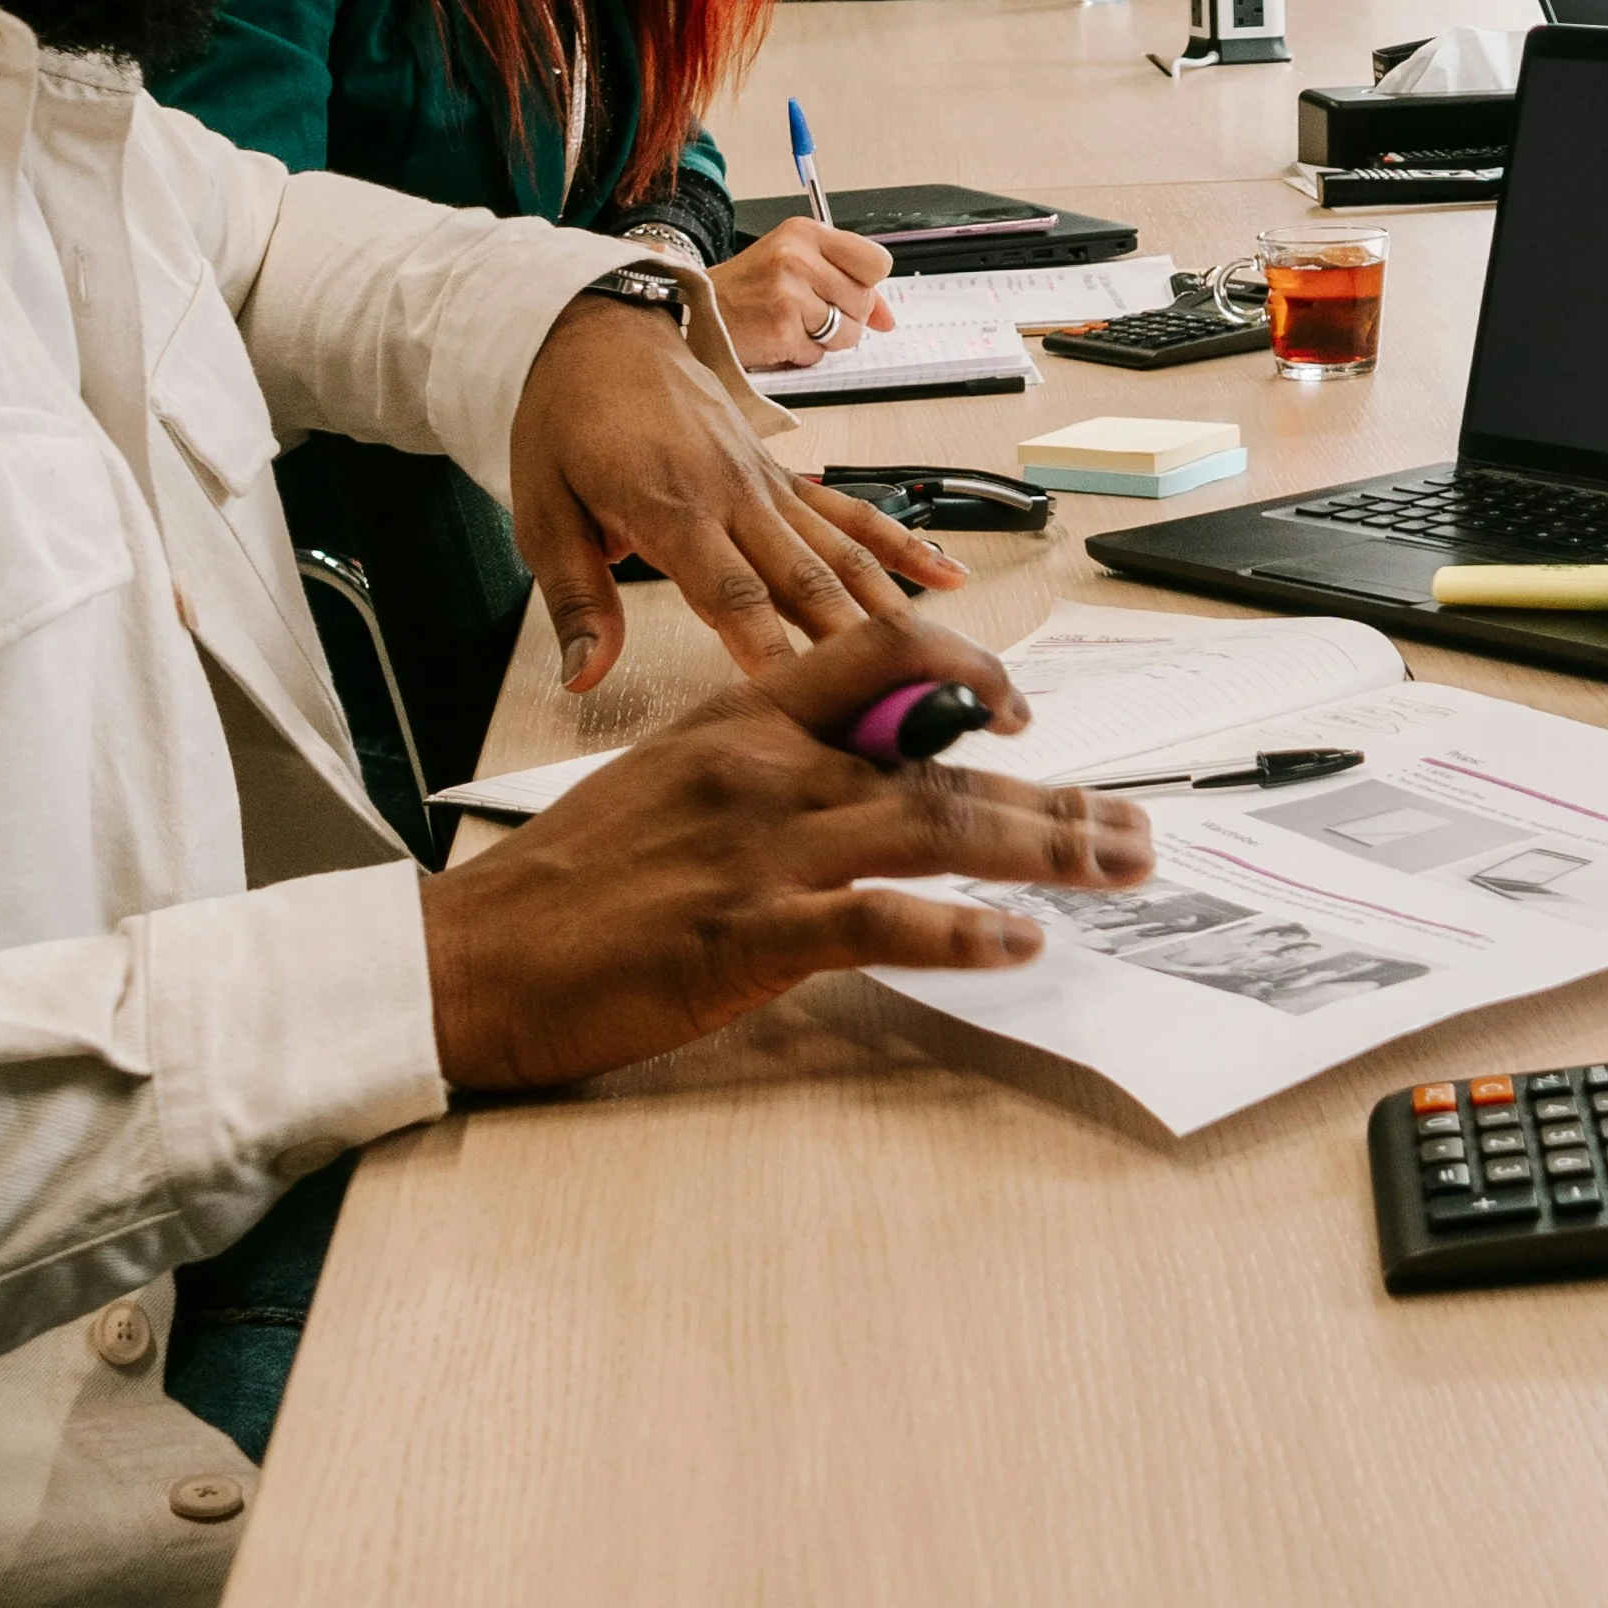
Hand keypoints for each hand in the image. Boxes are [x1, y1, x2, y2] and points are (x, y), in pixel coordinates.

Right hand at [421, 615, 1155, 1091]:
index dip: (976, 670)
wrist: (477, 957)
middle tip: (1130, 824)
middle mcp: (768, 767)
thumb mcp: (677, 776)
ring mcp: (763, 849)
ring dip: (1046, 849)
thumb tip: (879, 767)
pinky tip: (1021, 941)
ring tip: (1116, 870)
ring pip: (937, 824)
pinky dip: (966, 931)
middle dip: (1056, 791)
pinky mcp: (751, 934)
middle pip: (944, 751)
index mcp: (746, 716)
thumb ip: (778, 759)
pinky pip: (885, 922)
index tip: (1031, 711)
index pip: (887, 650)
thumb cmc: (577, 877)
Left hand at [511, 295, 948, 692]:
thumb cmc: (568, 418)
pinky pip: (850, 512)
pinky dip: (900, 544)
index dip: (769, 652)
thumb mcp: (544, 512)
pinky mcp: (781, 476)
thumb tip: (586, 673)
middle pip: (805, 580)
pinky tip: (943, 573)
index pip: (732, 596)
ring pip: (841, 550)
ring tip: (933, 651)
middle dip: (852, 644)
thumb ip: (577, 599)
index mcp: (673, 510)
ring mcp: (767, 484)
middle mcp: (734, 496)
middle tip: (896, 692)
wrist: (603, 332)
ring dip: (887, 605)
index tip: (798, 702)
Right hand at [710, 220, 898, 370]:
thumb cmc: (749, 286)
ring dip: (826, 338)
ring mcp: (788, 294)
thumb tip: (888, 318)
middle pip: (864, 301)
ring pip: (848, 332)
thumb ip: (849, 283)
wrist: (699, 308)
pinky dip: (802, 353)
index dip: (867, 284)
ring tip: (794, 323)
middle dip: (844, 314)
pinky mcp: (780, 329)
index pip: (877, 262)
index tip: (847, 288)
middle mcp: (798, 257)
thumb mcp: (798, 263)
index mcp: (806, 232)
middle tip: (808, 308)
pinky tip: (779, 336)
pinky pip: (819, 354)